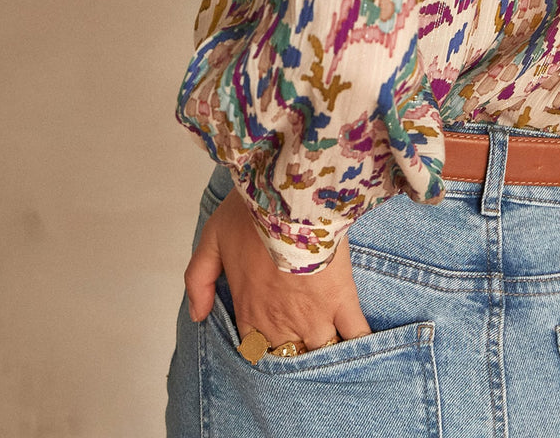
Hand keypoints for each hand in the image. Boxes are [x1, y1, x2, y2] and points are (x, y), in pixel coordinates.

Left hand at [184, 185, 371, 350]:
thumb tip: (198, 315)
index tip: (273, 341)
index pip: (255, 351)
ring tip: (334, 346)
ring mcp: (313, 317)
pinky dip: (360, 346)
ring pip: (321, 352)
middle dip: (296, 354)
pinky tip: (361, 348)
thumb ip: (199, 280)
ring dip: (325, 352)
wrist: (288, 200)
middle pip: (289, 358)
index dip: (265, 350)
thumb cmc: (250, 215)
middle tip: (304, 341)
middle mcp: (280, 324)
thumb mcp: (211, 240)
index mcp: (250, 313)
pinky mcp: (342, 302)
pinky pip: (355, 336)